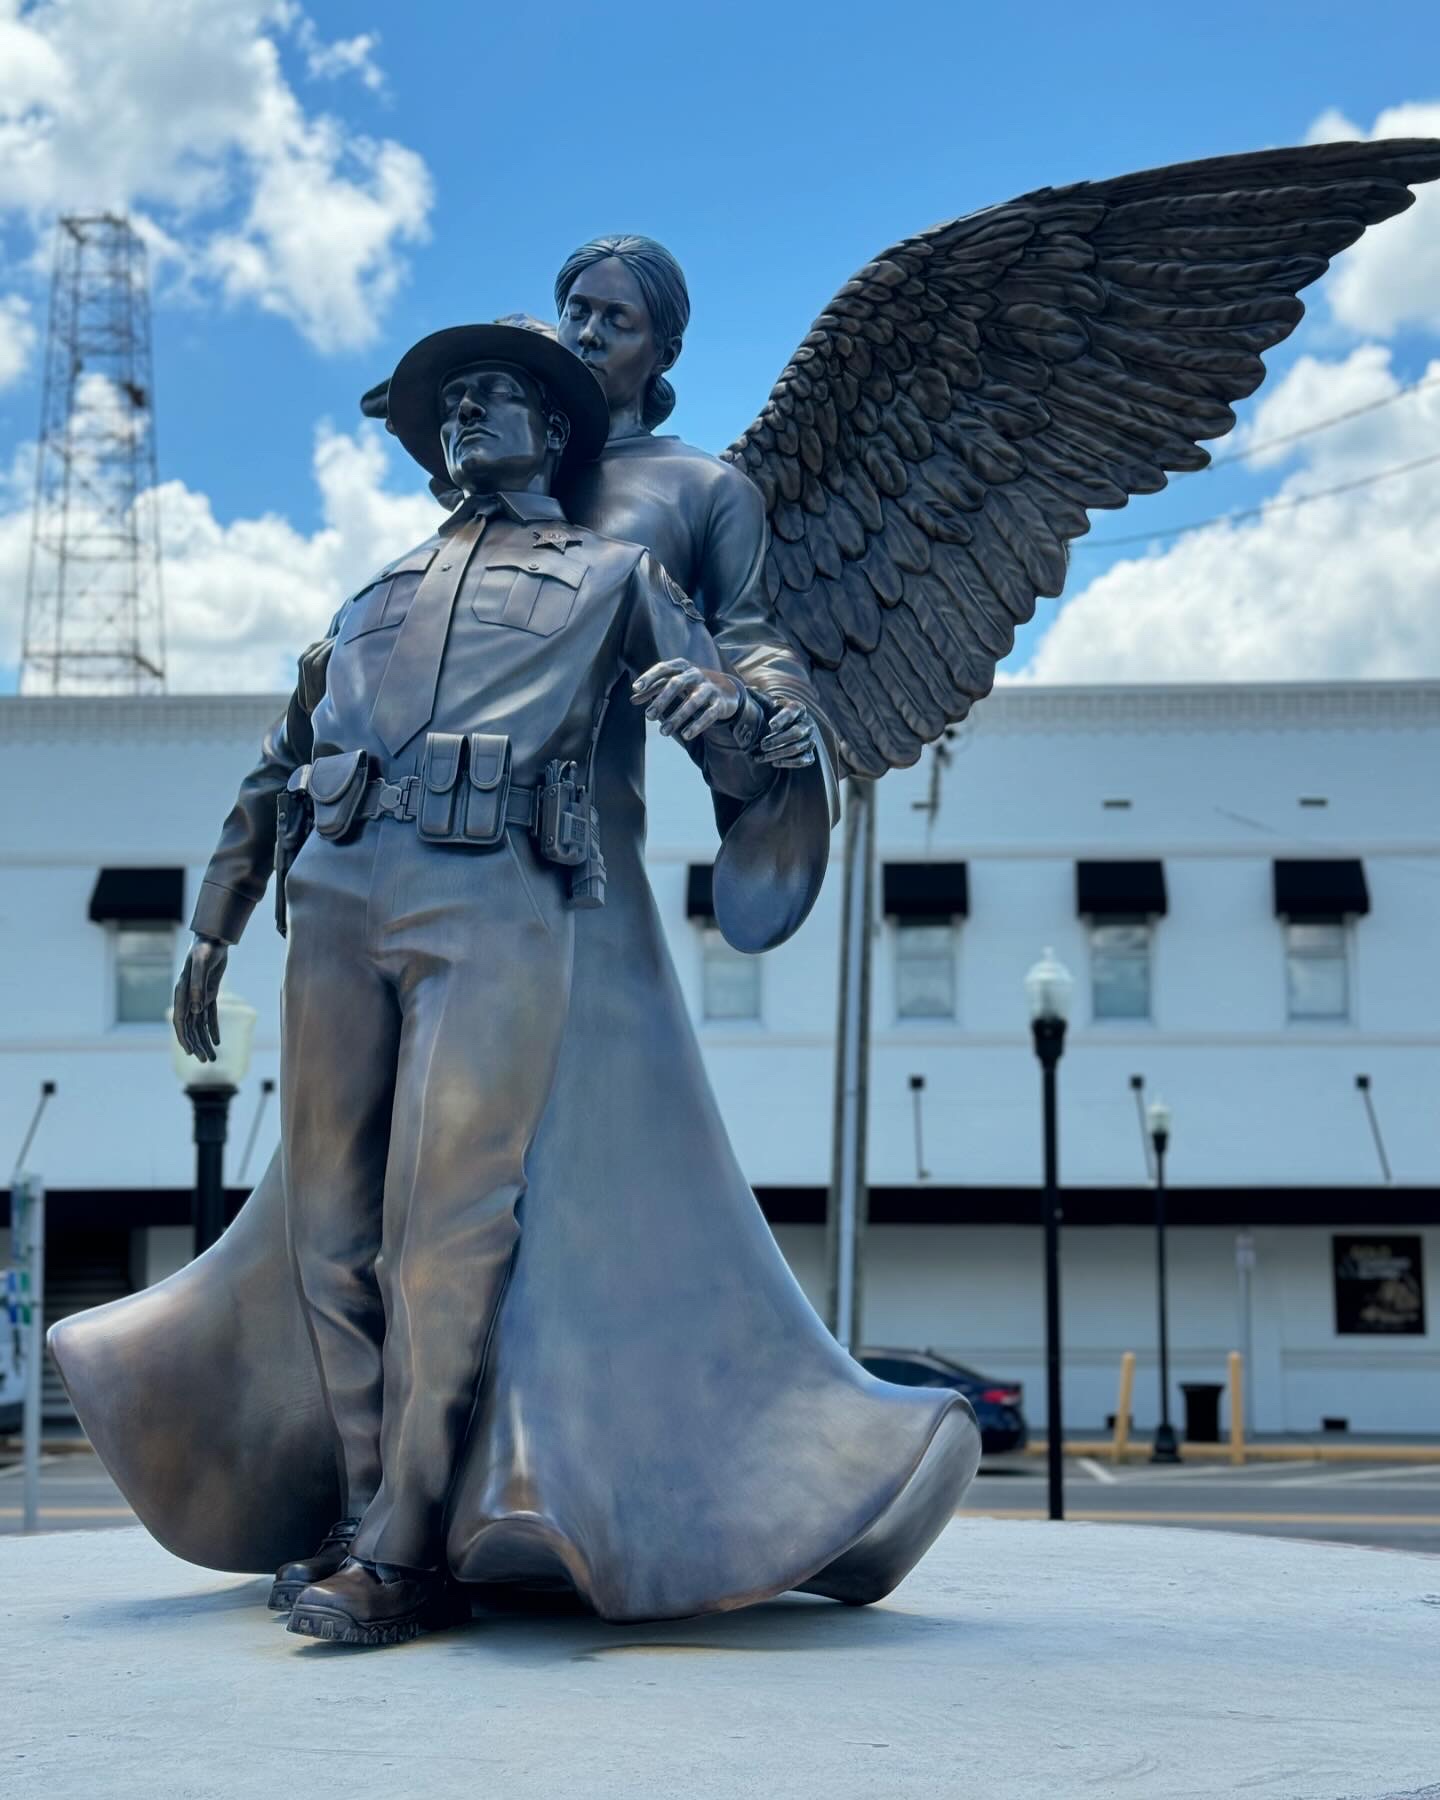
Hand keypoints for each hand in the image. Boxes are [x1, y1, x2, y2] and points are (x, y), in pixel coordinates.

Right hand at [172, 935, 228, 1062]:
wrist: (214, 938)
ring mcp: (198, 996)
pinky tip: (217, 1042)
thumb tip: (196, 1010)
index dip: (185, 1037)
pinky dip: (213, 1029)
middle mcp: (188, 997)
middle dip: (198, 1045)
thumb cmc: (206, 948)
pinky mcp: (209, 994)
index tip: (191, 1052)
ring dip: (205, 1041)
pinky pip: (210, 1016)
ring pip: (201, 1025)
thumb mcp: (202, 963)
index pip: (181, 1020)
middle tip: (206, 1062)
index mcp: (181, 991)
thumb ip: (197, 985)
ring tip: (212, 1058)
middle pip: (191, 1027)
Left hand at [631, 659, 740, 742]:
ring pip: (693, 701)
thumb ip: (654, 689)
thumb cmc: (692, 685)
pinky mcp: (720, 703)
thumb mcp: (674, 683)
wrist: (727, 689)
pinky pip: (709, 714)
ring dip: (677, 717)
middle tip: (649, 716)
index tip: (635, 688)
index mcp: (682, 667)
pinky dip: (697, 725)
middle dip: (662, 700)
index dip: (649, 677)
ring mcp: (710, 688)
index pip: (664, 668)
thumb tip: (632, 699)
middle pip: (677, 684)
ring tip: (663, 732)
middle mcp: (696, 674)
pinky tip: (685, 735)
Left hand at [759, 700, 817, 768]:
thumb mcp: (766, 704)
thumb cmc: (772, 713)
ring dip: (779, 753)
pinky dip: (789, 763)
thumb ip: (758, 697)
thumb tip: (747, 689)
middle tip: (762, 745)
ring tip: (762, 757)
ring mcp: (810, 738)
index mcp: (797, 708)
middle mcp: (807, 723)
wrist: (783, 726)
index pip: (792, 712)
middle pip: (796, 733)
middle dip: (778, 740)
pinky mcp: (809, 752)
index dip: (782, 719)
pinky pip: (804, 760)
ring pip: (798, 747)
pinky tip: (774, 762)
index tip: (770, 725)